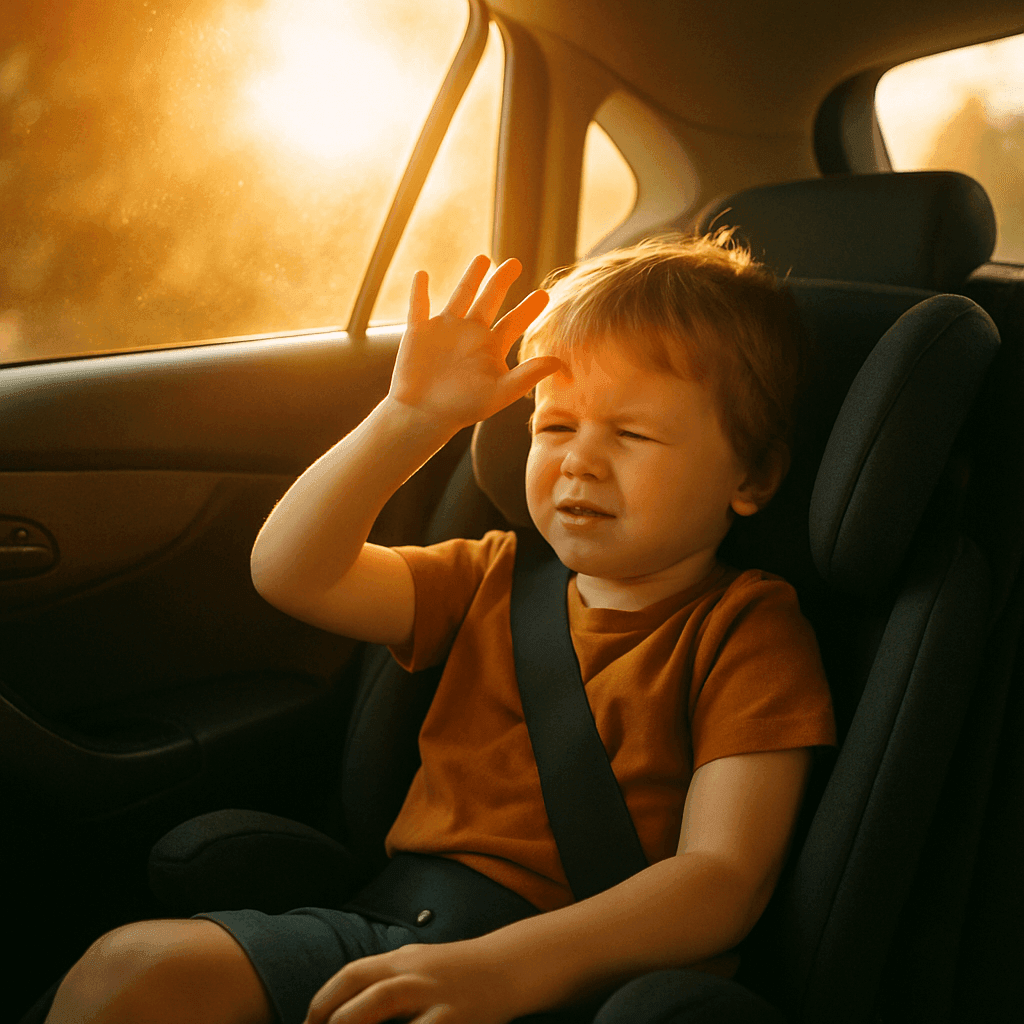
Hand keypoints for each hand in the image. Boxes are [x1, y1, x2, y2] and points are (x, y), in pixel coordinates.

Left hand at [304, 941, 524, 1023]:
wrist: (506, 968)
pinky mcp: (454, 1020)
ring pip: (382, 1004)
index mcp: (400, 961)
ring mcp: (434, 998)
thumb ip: (381, 978)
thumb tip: (340, 1003)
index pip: (350, 975)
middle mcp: (413, 976)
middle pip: (361, 993)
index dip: (323, 1002)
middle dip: (332, 1021)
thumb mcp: (415, 963)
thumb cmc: (454, 972)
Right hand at [387, 255, 561, 433]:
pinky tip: (422, 274)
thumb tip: (559, 361)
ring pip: (460, 296)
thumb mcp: (501, 392)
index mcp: (491, 347)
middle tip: (515, 263)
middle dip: (501, 281)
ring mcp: (445, 331)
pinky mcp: (418, 332)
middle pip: (490, 300)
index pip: (514, 322)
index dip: (529, 309)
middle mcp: (470, 334)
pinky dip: (419, 291)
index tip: (545, 295)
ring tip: (483, 258)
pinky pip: (419, 306)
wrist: (424, 416)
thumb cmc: (463, 408)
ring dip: (471, 277)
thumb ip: (528, 375)